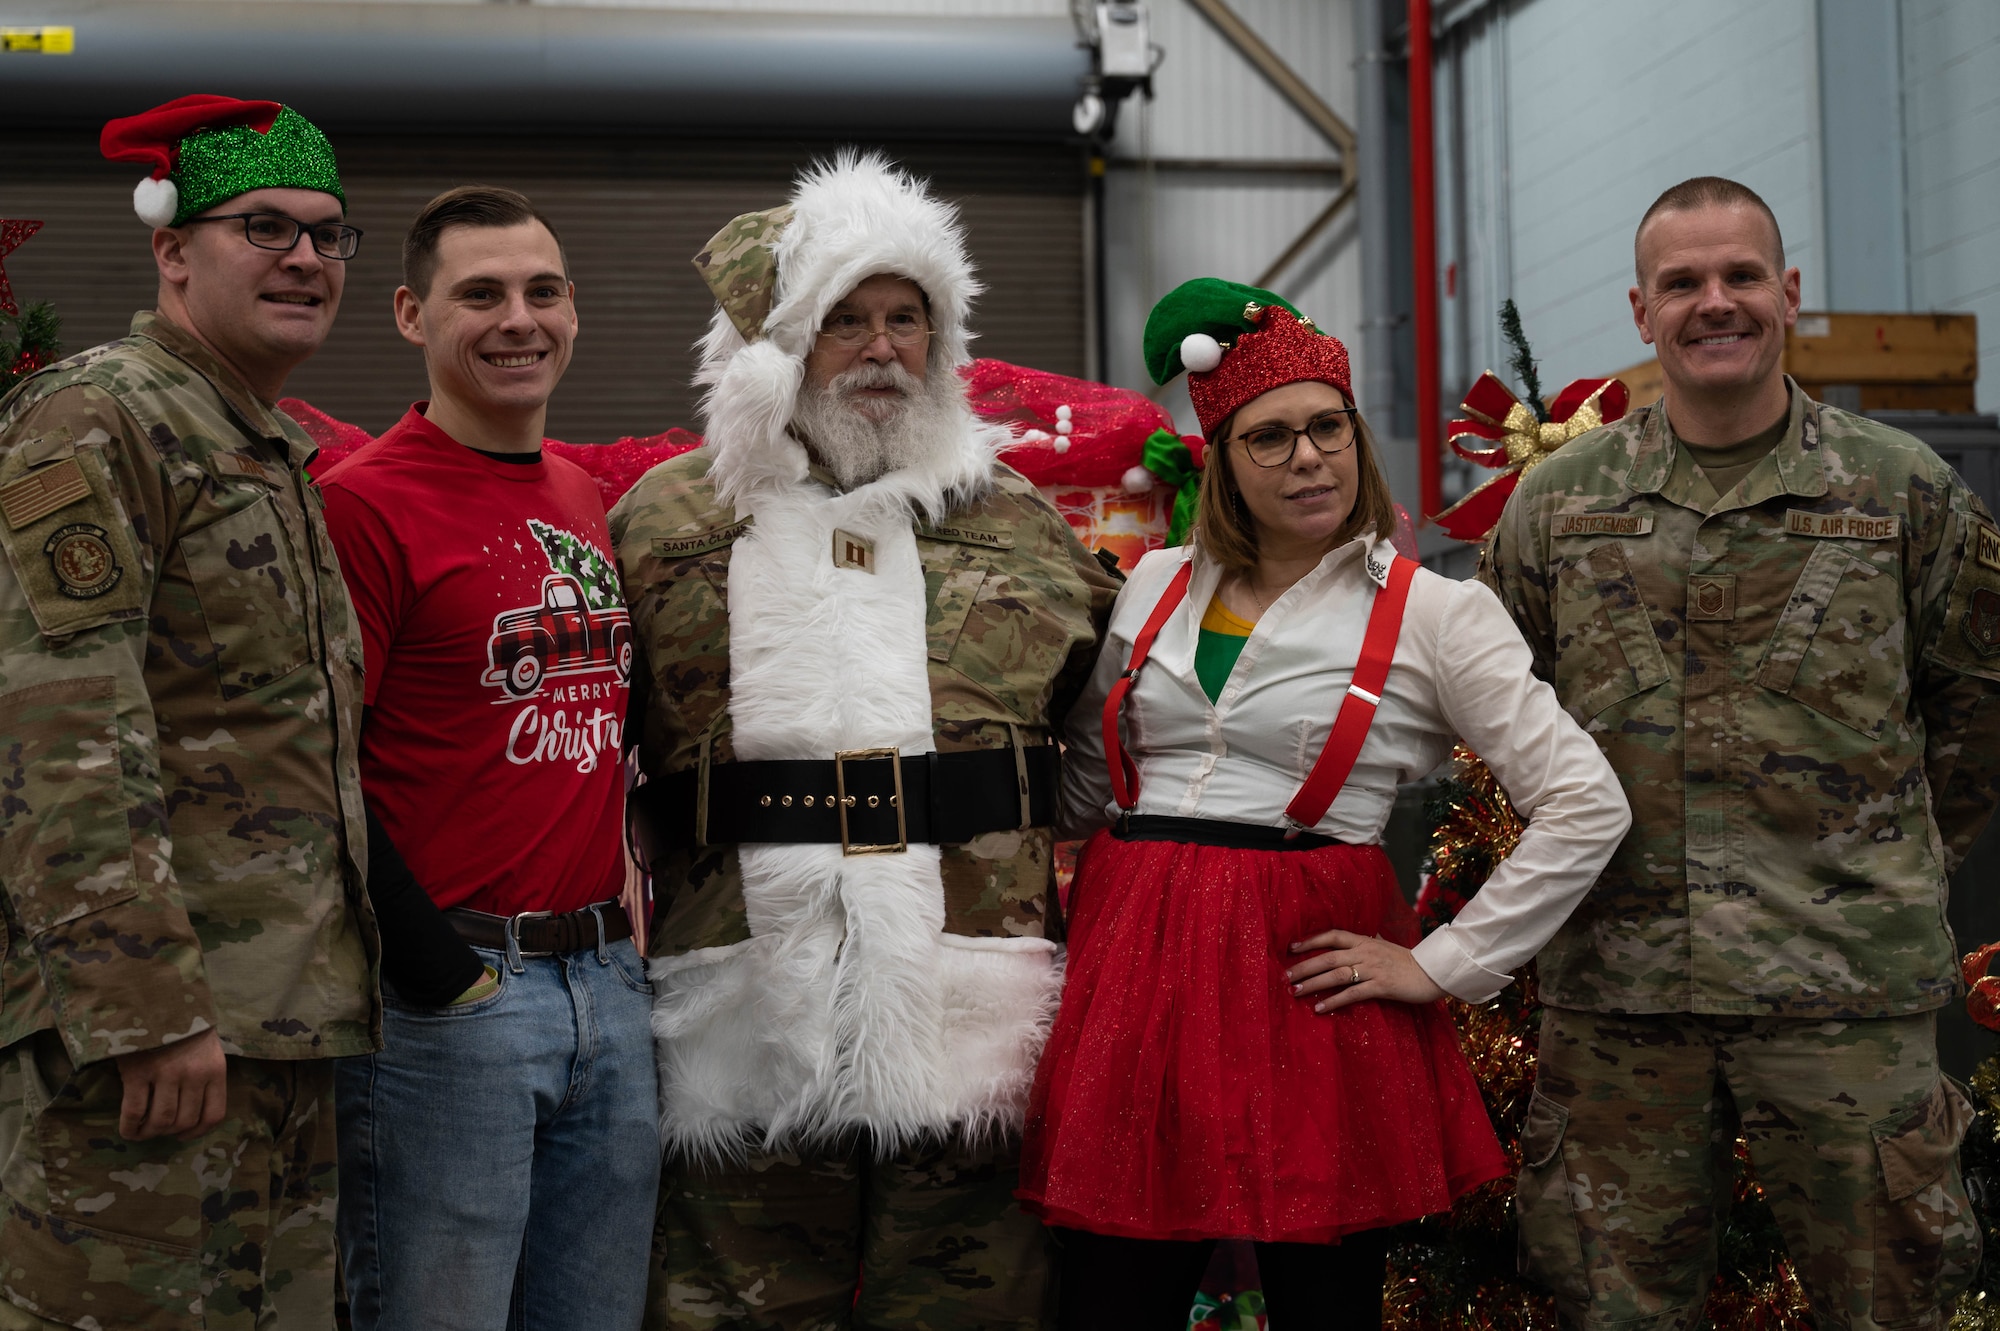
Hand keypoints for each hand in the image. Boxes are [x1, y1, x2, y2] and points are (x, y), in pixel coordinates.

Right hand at [113, 1028, 226, 1140]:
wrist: (157, 999)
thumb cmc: (183, 1025)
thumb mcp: (208, 1049)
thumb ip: (205, 1076)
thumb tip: (192, 1111)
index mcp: (215, 1070)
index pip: (213, 1115)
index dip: (196, 1132)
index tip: (182, 1136)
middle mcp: (194, 1075)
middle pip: (184, 1121)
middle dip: (169, 1132)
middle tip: (158, 1129)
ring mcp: (166, 1074)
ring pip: (161, 1120)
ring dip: (150, 1132)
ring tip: (142, 1131)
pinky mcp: (138, 1073)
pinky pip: (134, 1112)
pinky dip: (130, 1127)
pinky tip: (128, 1130)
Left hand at [1285, 929, 1446, 1012]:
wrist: (1433, 972)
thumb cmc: (1408, 961)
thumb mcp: (1385, 947)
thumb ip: (1369, 943)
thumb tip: (1360, 938)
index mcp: (1365, 941)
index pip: (1332, 935)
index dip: (1311, 940)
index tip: (1291, 947)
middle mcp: (1365, 952)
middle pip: (1327, 957)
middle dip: (1304, 967)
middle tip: (1285, 976)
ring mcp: (1372, 969)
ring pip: (1336, 975)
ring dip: (1313, 984)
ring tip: (1295, 992)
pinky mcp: (1380, 986)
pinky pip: (1352, 994)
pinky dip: (1334, 1001)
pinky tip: (1319, 1008)